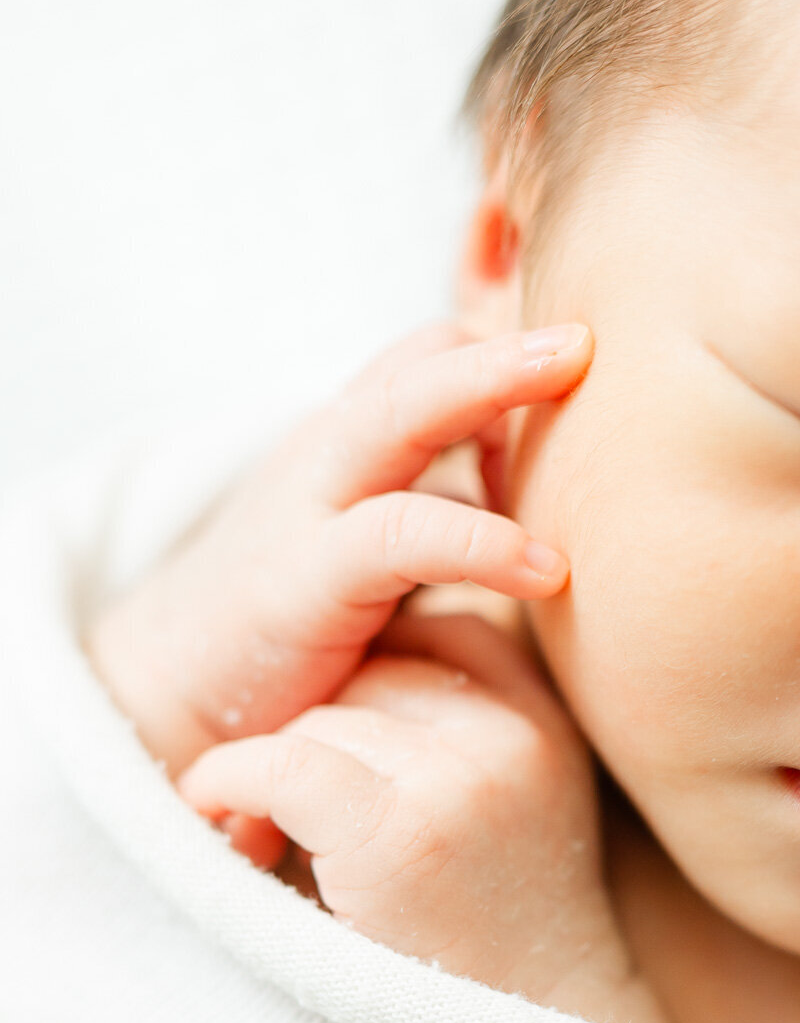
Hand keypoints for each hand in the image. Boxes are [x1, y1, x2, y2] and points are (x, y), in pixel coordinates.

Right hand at [86, 321, 591, 774]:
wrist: (169, 683)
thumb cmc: (291, 613)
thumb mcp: (370, 542)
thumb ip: (437, 506)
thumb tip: (535, 500)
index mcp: (350, 439)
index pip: (431, 358)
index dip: (506, 360)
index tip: (577, 396)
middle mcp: (330, 450)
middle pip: (422, 359)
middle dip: (509, 342)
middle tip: (589, 338)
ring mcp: (313, 503)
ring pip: (405, 410)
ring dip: (495, 386)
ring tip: (582, 377)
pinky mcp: (306, 577)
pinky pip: (402, 534)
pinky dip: (483, 541)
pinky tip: (546, 569)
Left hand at [178, 611, 677, 1022]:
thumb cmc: (491, 926)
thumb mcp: (507, 798)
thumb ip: (456, 725)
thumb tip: (344, 661)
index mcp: (542, 718)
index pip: (441, 634)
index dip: (376, 676)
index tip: (340, 739)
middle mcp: (513, 735)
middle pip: (371, 674)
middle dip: (324, 732)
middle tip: (297, 809)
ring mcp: (462, 778)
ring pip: (322, 722)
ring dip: (277, 773)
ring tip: (272, 838)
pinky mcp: (401, 832)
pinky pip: (283, 764)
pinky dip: (230, 782)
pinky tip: (222, 816)